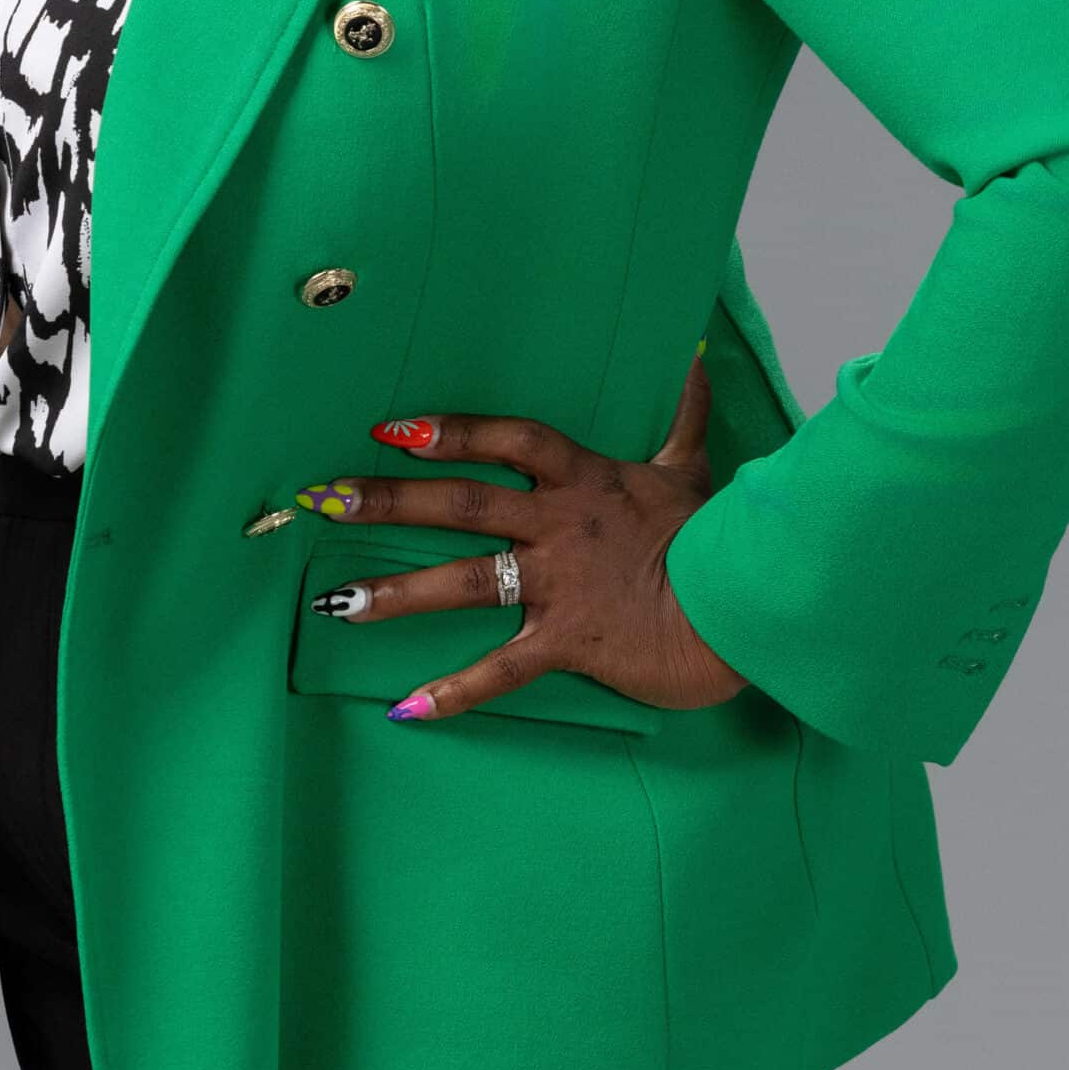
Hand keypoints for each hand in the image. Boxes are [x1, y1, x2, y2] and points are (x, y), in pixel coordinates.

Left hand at [290, 349, 749, 724]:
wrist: (744, 609)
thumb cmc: (714, 538)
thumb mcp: (693, 469)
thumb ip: (682, 416)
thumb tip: (697, 360)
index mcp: (583, 479)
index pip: (508, 439)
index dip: (452, 429)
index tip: (393, 425)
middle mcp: (559, 525)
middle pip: (462, 504)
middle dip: (389, 501)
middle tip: (324, 498)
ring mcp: (560, 583)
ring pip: (465, 582)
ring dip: (396, 593)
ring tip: (336, 604)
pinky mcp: (569, 642)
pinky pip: (503, 669)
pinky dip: (456, 691)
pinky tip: (407, 709)